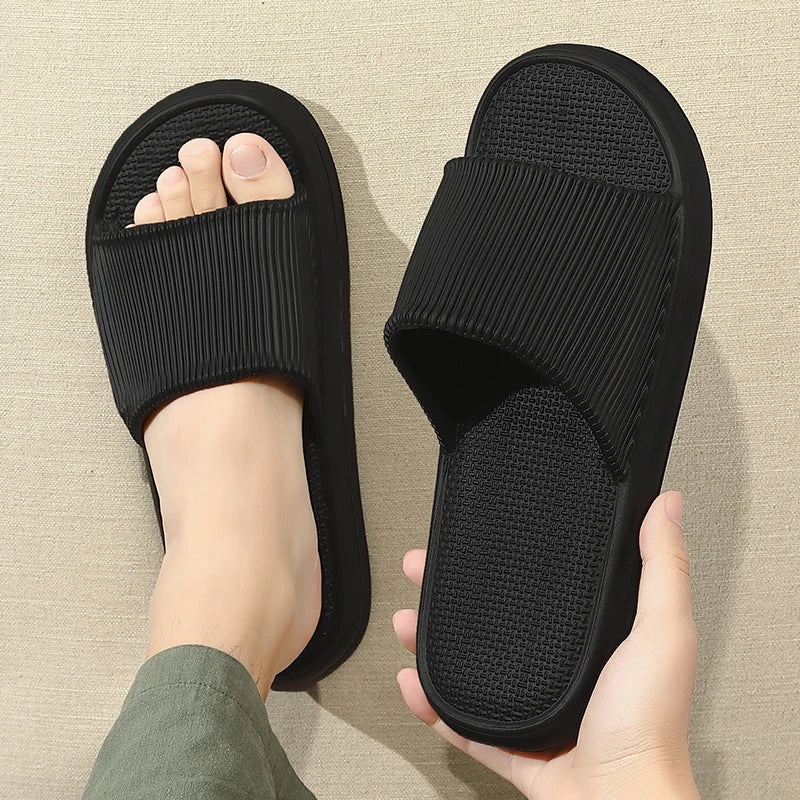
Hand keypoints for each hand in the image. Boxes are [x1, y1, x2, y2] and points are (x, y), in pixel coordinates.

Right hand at [393, 491, 700, 798]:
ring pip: (470, 667)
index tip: (476, 536)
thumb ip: (662, 568)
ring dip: (431, 643)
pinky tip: (412, 683)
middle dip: (450, 594)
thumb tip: (667, 505)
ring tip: (406, 620)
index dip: (502, 559)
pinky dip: (432, 705)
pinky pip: (463, 723)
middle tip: (422, 570)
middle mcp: (561, 670)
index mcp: (593, 640)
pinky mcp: (513, 746)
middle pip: (494, 622)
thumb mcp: (662, 632)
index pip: (539, 587)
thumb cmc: (648, 726)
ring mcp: (533, 709)